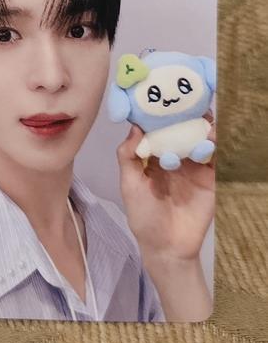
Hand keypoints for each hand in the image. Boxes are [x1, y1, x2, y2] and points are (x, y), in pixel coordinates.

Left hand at [116, 112, 215, 263]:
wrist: (168, 248)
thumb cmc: (144, 216)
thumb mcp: (129, 184)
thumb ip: (128, 156)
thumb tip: (134, 126)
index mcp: (153, 156)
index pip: (157, 129)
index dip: (158, 113)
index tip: (159, 94)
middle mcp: (174, 157)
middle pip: (180, 130)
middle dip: (183, 115)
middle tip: (186, 97)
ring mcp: (193, 167)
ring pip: (199, 140)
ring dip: (200, 128)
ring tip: (200, 117)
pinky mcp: (210, 179)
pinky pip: (214, 158)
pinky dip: (214, 146)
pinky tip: (211, 138)